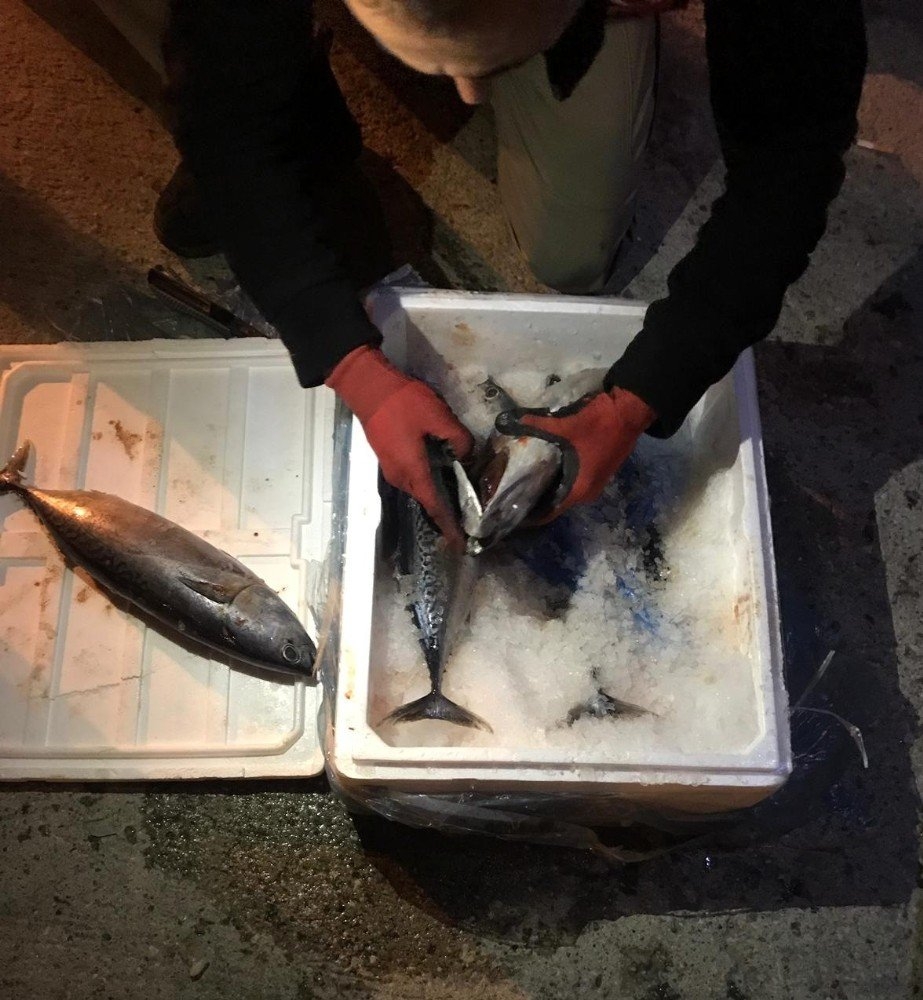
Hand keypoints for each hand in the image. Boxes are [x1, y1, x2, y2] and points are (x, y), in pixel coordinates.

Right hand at [325, 345, 473, 548]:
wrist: (367, 387)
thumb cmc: (402, 402)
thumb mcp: (438, 416)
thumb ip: (457, 438)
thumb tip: (467, 454)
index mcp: (412, 470)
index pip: (434, 504)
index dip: (448, 525)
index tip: (459, 543)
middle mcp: (400, 475)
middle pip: (425, 499)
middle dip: (444, 512)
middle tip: (466, 518)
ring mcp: (391, 467)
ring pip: (418, 487)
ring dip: (435, 494)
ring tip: (457, 498)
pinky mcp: (388, 456)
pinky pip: (411, 476)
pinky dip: (427, 480)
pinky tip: (440, 472)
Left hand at [494, 386, 655, 522]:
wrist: (630, 412)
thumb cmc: (598, 425)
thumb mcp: (564, 426)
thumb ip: (538, 427)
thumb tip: (513, 421)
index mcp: (579, 490)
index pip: (549, 513)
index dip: (529, 513)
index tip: (511, 508)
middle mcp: (587, 493)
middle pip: (556, 502)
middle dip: (536, 496)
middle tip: (512, 486)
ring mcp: (595, 483)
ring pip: (566, 490)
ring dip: (549, 484)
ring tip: (525, 475)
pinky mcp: (598, 472)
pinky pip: (574, 480)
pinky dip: (561, 476)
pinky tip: (547, 464)